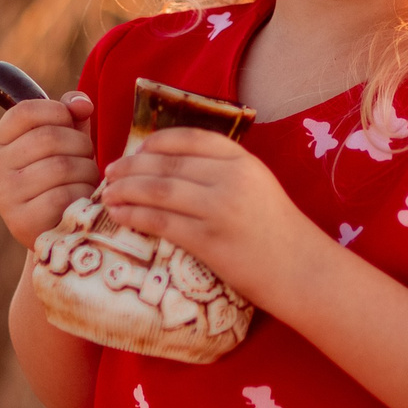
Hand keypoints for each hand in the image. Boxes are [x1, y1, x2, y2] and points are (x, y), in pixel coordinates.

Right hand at [0, 92, 95, 248]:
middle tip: (87, 155)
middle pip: (48, 138)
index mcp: (0, 141)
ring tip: (87, 176)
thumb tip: (82, 105)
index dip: (57, 111)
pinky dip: (83, 193)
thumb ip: (70, 113)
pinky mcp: (23, 221)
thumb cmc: (60, 175)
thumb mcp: (62, 138)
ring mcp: (6, 195)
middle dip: (80, 143)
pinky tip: (83, 197)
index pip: (25, 111)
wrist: (53, 227)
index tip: (72, 122)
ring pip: (61, 167)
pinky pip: (64, 195)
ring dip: (87, 169)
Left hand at [97, 129, 327, 311]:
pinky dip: (134, 215)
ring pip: (159, 190)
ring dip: (126, 190)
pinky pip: (161, 222)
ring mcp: (219, 209)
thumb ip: (223, 171)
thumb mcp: (257, 185)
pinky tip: (119, 215)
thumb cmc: (277, 231)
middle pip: (168, 163)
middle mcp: (231, 178)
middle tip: (110, 172)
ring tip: (107, 193)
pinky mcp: (209, 240)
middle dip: (131, 166)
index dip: (155, 142)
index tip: (136, 150)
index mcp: (243, 160)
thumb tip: (173, 165)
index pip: (190, 138)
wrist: (301, 269)